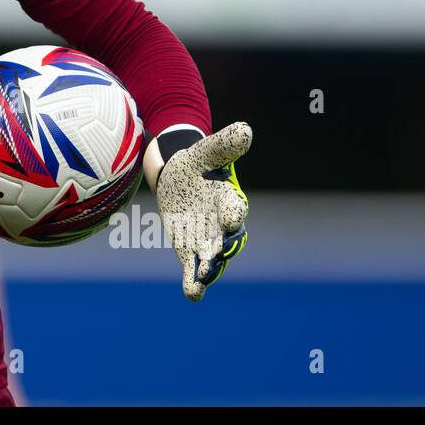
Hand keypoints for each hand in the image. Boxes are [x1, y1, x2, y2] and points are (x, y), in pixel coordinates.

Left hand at [154, 122, 251, 300]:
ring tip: (204, 276)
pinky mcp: (190, 250)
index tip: (233, 216)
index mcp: (227, 197)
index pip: (234, 206)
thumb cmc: (196, 162)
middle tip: (216, 253)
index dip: (233, 212)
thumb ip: (223, 144)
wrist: (179, 175)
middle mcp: (221, 223)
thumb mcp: (205, 151)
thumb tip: (245, 130)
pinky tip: (192, 294)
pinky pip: (194, 268)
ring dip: (210, 267)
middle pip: (226, 238)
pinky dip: (194, 282)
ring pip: (212, 257)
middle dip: (222, 246)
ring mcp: (206, 239)